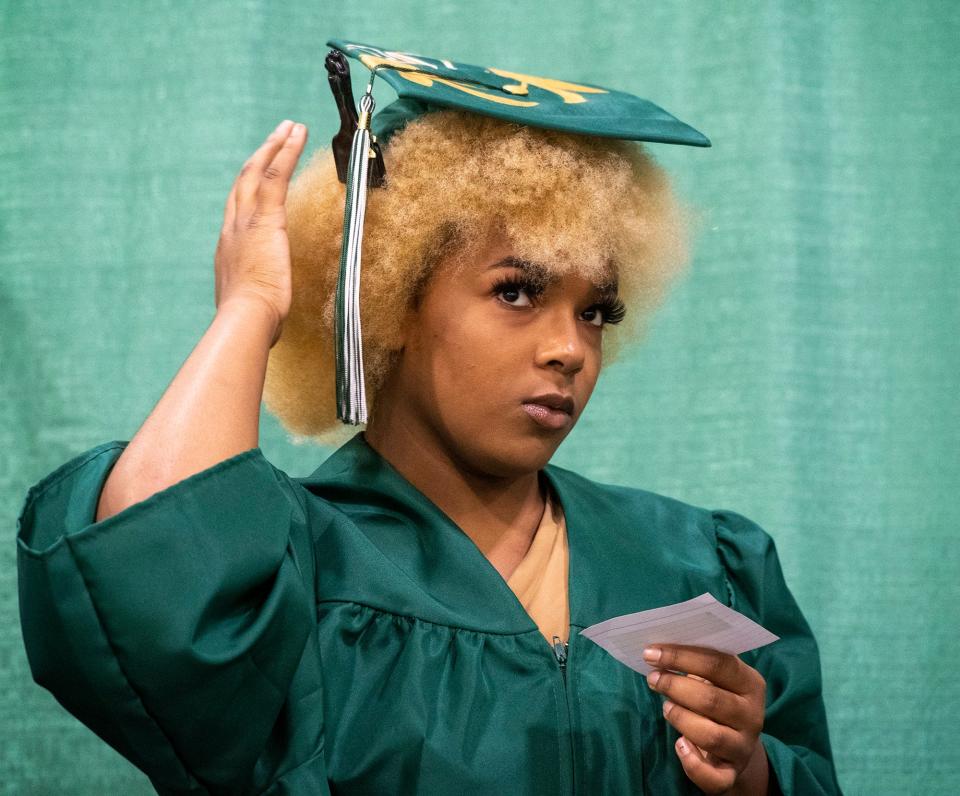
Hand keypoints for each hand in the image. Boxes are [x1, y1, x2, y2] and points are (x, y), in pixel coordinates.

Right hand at [214, 119, 307, 345]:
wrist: (245, 319)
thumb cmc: (252, 323)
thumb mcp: (251, 307)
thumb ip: (257, 299)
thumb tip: (264, 312)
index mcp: (229, 249)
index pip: (238, 210)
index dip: (248, 188)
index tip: (259, 173)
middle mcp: (232, 229)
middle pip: (244, 181)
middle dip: (260, 156)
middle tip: (276, 135)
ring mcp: (246, 221)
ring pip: (259, 171)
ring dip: (275, 145)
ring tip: (290, 126)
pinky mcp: (266, 219)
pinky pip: (277, 175)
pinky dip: (287, 150)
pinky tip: (297, 133)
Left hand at [643, 644, 767, 793]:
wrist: (736, 743)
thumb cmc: (717, 697)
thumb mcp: (715, 678)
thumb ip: (697, 661)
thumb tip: (658, 649)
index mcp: (750, 683)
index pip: (718, 664)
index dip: (681, 657)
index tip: (650, 653)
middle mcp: (752, 716)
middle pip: (711, 700)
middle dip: (674, 686)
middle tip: (652, 678)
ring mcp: (743, 747)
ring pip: (711, 736)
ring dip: (680, 719)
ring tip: (665, 708)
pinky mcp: (731, 773)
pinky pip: (713, 778)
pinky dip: (692, 764)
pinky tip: (679, 745)